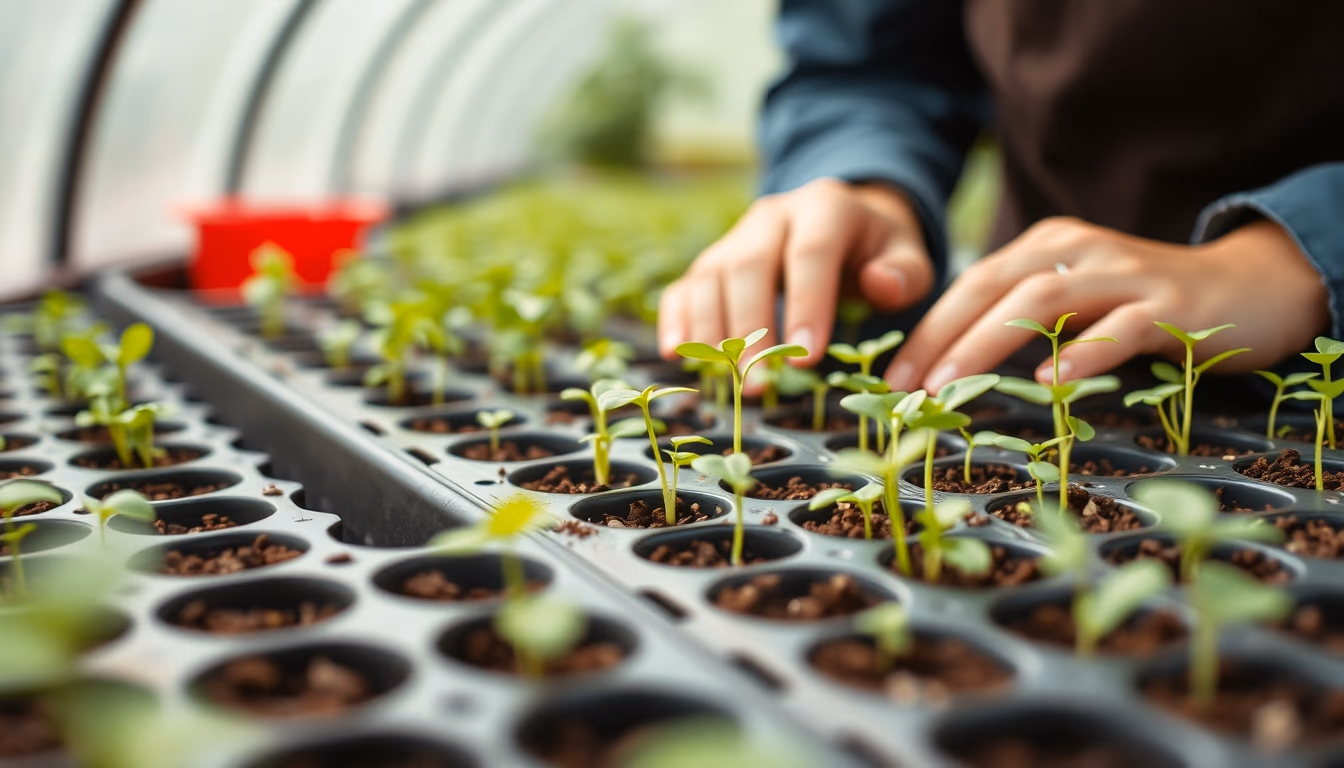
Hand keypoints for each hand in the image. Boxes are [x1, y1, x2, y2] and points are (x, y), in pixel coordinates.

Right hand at [657, 178, 932, 376]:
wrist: (839, 221)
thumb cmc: (876, 251)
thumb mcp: (907, 255)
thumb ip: (906, 272)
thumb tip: (881, 285)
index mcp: (824, 207)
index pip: (810, 252)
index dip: (807, 303)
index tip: (809, 354)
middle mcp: (771, 217)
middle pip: (749, 265)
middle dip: (751, 327)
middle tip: (759, 382)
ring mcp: (735, 238)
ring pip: (710, 276)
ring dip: (712, 331)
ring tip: (725, 380)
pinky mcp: (712, 263)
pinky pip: (684, 286)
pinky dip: (676, 319)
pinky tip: (677, 353)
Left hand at [885, 217, 1330, 391]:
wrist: (1254, 286)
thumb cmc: (1148, 304)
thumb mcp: (1078, 300)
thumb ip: (1025, 318)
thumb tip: (953, 364)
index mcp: (1050, 246)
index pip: (973, 283)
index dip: (928, 329)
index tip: (892, 378)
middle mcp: (1081, 250)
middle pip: (995, 286)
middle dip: (941, 337)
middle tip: (904, 387)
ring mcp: (1127, 276)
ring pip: (1044, 301)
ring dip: (989, 343)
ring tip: (950, 385)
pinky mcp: (1171, 309)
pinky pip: (1119, 329)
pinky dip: (1081, 354)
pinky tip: (1049, 382)